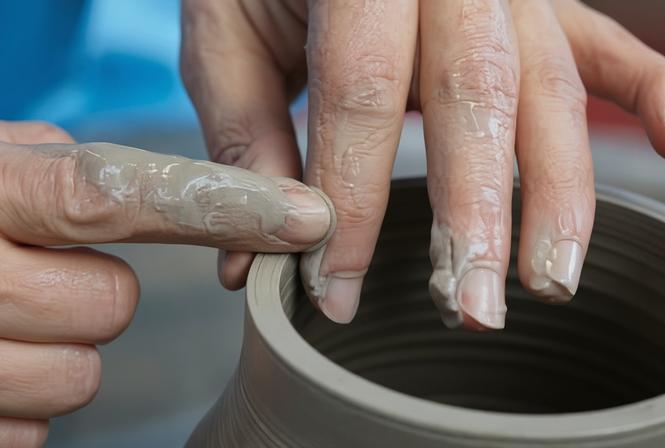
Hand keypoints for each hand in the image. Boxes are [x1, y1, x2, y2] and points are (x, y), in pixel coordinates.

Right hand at [0, 121, 330, 445]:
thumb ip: (56, 174)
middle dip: (93, 295)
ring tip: (3, 321)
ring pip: (77, 379)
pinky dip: (20, 403)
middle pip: (106, 309)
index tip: (306, 216)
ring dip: (58, 351)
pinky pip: (31, 433)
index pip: (116, 193)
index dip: (224, 205)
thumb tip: (160, 193)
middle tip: (40, 275)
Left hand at [180, 0, 664, 328]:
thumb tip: (259, 259)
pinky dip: (654, 90)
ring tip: (553, 280)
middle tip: (470, 307)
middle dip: (477, 214)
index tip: (334, 290)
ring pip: (551, 91)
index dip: (351, 201)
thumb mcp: (228, 35)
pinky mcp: (541, 5)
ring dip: (560, 194)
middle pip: (475, 97)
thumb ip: (248, 137)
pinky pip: (609, 44)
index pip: (362, 96)